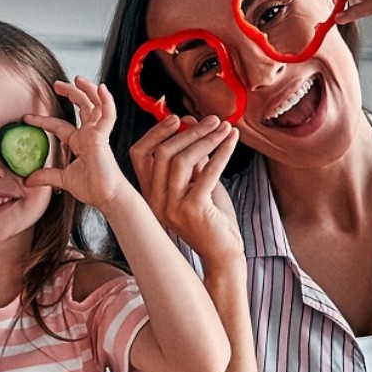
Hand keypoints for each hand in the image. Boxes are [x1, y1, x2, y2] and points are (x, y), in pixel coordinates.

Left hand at [23, 76, 125, 207]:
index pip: (59, 126)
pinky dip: (107, 101)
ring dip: (87, 90)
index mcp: (80, 142)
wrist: (107, 197)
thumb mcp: (62, 179)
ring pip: (94, 105)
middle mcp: (89, 135)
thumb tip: (27, 180)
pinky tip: (101, 88)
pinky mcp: (104, 137)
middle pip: (81, 107)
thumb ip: (46, 176)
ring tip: (76, 78)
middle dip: (70, 93)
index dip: (43, 120)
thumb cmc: (92, 188)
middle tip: (56, 84)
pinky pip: (108, 115)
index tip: (27, 117)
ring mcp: (97, 134)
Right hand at [129, 114, 243, 264]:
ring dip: (206, 139)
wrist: (222, 253)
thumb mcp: (197, 183)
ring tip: (224, 128)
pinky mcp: (193, 210)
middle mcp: (155, 200)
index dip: (156, 132)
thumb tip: (191, 122)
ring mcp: (171, 207)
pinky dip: (222, 152)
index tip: (178, 118)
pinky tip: (232, 141)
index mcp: (150, 193)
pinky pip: (206, 173)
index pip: (139, 155)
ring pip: (181, 160)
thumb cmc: (211, 218)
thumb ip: (192, 158)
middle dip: (190, 131)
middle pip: (163, 153)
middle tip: (213, 119)